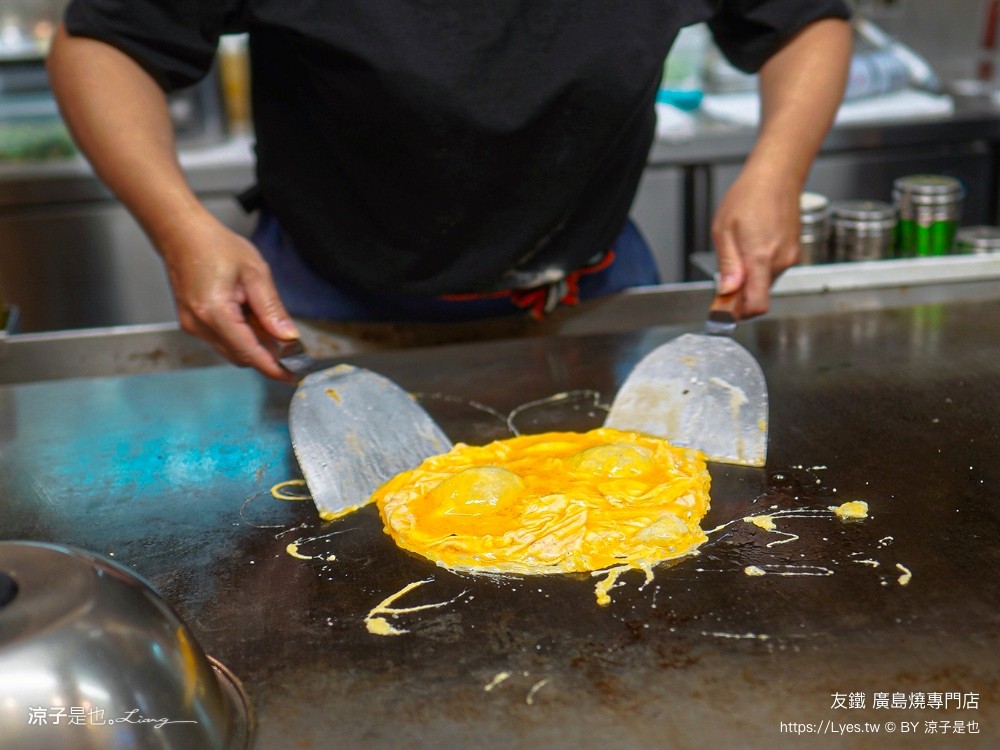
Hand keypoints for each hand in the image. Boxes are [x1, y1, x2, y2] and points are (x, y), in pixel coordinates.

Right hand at [159, 217, 299, 380]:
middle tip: (287, 340)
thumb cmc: (215, 246)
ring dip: (253, 343)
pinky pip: (222, 340)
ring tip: (262, 315)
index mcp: (215, 313)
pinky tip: (247, 313)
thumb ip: (272, 308)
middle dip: (266, 353)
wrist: (181, 234)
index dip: (273, 367)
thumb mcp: (255, 272)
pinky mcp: (192, 324)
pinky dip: (240, 335)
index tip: (292, 375)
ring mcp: (192, 326)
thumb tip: (288, 336)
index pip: (249, 353)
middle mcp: (199, 326)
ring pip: (231, 350)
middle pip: (241, 356)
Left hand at [710, 167, 801, 317]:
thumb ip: (727, 265)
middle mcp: (780, 261)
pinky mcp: (794, 252)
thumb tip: (727, 291)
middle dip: (741, 292)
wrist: (776, 177)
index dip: (740, 312)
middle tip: (726, 275)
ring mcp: (790, 256)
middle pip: (759, 295)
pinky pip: (774, 269)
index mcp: (761, 257)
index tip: (726, 308)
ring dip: (751, 277)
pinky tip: (753, 244)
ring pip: (766, 282)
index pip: (757, 303)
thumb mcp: (724, 230)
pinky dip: (761, 266)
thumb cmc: (748, 197)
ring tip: (740, 250)